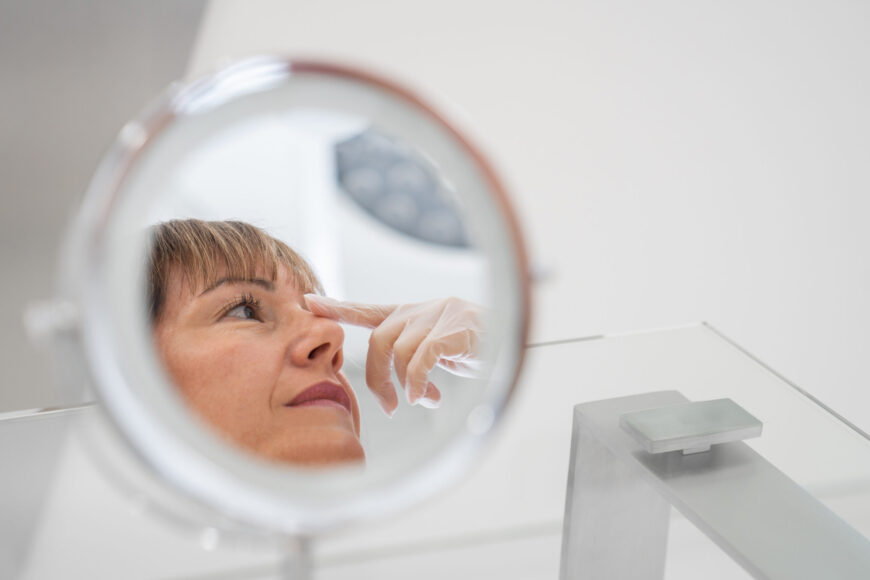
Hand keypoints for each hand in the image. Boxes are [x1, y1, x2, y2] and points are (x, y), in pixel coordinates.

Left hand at [304, 295, 482, 415]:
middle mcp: (423, 310)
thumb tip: (408, 391)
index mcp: (415, 314)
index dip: (339, 307)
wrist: (519, 340)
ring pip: (399, 352)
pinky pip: (422, 358)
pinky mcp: (456, 329)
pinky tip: (429, 395)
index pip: (369, 310)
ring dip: (405, 386)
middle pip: (379, 341)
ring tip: (424, 399)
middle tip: (388, 407)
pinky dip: (419, 382)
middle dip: (377, 379)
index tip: (309, 303)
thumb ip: (418, 360)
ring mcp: (440, 316)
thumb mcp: (441, 352)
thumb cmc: (480, 348)